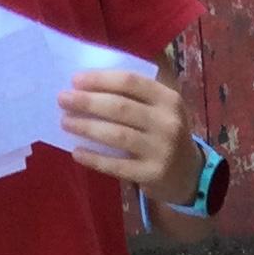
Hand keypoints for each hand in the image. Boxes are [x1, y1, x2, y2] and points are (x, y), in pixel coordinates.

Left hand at [61, 69, 190, 197]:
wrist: (191, 175)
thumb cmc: (165, 135)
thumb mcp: (161, 110)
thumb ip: (135, 97)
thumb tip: (89, 88)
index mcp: (168, 99)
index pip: (130, 82)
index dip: (101, 80)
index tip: (75, 80)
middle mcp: (167, 122)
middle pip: (120, 107)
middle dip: (87, 102)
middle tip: (62, 99)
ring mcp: (161, 150)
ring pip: (117, 135)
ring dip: (87, 127)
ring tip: (65, 122)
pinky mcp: (152, 174)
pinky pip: (117, 166)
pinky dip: (94, 158)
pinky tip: (77, 152)